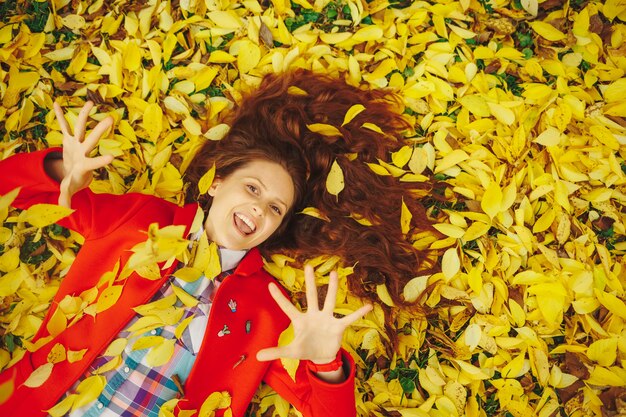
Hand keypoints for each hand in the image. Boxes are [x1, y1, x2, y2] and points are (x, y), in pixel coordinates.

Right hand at [53, 101, 113, 207]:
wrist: (75, 173)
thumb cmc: (75, 181)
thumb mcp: (69, 190)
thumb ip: (66, 198)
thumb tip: (65, 210)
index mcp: (85, 165)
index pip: (95, 162)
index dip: (102, 161)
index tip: (114, 157)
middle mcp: (83, 151)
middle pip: (92, 139)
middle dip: (100, 130)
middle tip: (110, 118)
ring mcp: (77, 144)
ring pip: (80, 127)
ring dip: (83, 115)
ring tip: (89, 102)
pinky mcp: (68, 140)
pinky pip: (63, 126)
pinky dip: (59, 116)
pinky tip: (57, 104)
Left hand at [256, 265, 372, 363]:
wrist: (322, 356)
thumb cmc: (305, 349)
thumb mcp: (290, 351)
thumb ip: (275, 351)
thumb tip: (256, 356)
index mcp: (300, 321)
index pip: (287, 307)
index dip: (278, 298)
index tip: (269, 284)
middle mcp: (313, 315)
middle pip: (310, 296)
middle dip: (309, 282)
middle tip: (308, 266)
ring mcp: (326, 319)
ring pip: (329, 300)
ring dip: (332, 288)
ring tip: (334, 273)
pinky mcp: (338, 326)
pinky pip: (349, 318)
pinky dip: (358, 313)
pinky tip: (368, 306)